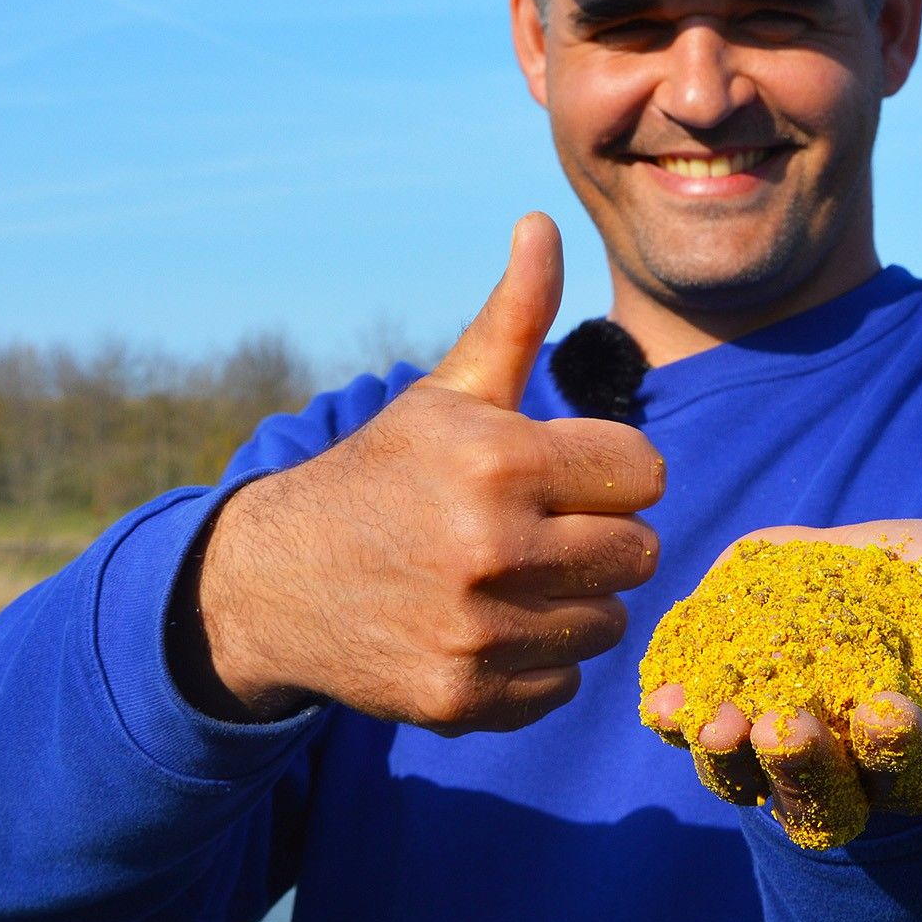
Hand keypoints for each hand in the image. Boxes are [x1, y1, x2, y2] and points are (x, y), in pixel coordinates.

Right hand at [170, 212, 666, 731]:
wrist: (275, 579)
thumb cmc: (386, 472)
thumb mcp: (448, 393)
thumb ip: (514, 315)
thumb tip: (542, 222)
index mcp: (500, 459)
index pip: (646, 473)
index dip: (612, 471)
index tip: (567, 475)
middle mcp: (490, 547)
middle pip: (641, 553)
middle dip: (602, 537)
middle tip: (545, 529)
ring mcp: (474, 631)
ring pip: (609, 622)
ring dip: (575, 601)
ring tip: (515, 577)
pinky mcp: (460, 699)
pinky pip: (563, 684)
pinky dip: (537, 662)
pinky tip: (487, 626)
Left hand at [642, 521, 921, 843]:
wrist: (868, 564)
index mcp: (920, 763)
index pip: (916, 776)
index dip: (902, 750)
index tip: (884, 709)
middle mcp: (843, 774)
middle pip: (823, 802)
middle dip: (803, 766)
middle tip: (788, 727)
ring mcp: (773, 745)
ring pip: (746, 776)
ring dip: (727, 754)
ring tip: (716, 722)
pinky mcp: (721, 700)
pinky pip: (688, 727)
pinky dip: (674, 716)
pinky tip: (662, 700)